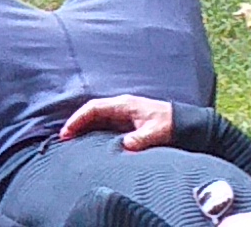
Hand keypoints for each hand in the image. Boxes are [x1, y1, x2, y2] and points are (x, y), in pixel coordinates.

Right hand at [55, 96, 174, 149]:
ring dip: (84, 126)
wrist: (186, 122)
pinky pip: (105, 123)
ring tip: (72, 140)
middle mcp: (121, 106)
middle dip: (77, 123)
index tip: (68, 131)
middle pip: (92, 111)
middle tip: (64, 137)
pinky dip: (93, 129)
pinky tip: (89, 139)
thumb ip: (140, 139)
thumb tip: (124, 146)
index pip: (94, 108)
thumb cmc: (170, 124)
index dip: (79, 118)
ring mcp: (124, 112)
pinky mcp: (128, 121)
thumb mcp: (155, 133)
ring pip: (97, 117)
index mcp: (124, 105)